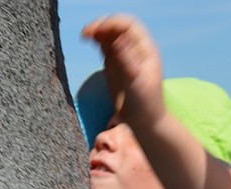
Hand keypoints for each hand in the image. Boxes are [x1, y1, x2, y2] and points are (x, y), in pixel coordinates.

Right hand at [81, 13, 165, 134]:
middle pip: (116, 26)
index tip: (97, 31)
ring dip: (97, 30)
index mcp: (145, 49)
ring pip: (109, 33)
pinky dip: (96, 39)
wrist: (143, 122)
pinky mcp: (114, 62)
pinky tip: (88, 40)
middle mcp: (135, 48)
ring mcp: (123, 54)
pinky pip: (104, 43)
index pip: (128, 25)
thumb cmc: (145, 105)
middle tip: (87, 33)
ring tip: (85, 36)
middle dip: (102, 25)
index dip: (112, 23)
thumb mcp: (136, 82)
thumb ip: (127, 60)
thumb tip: (118, 40)